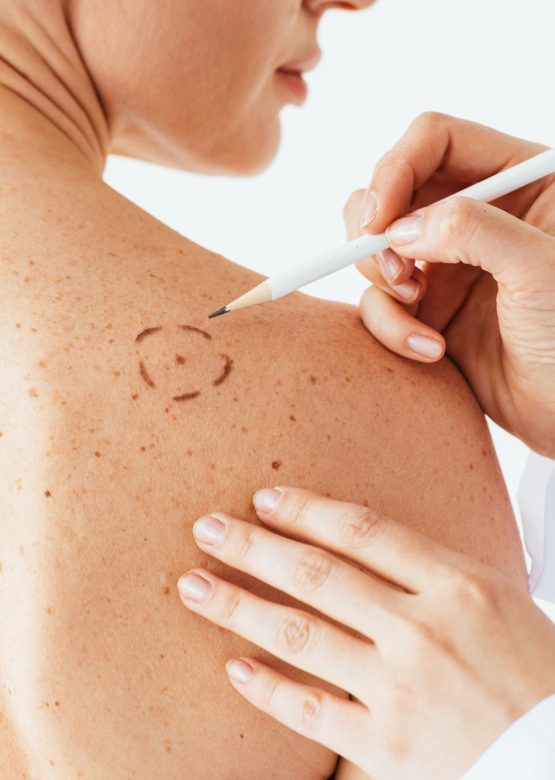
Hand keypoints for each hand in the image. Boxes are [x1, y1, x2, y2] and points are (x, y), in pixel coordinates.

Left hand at [177, 486, 554, 779]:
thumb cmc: (534, 669)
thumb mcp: (494, 597)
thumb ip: (426, 569)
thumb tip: (351, 540)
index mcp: (457, 583)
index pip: (361, 531)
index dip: (304, 510)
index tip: (264, 499)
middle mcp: (423, 629)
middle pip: (316, 574)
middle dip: (252, 547)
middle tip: (206, 529)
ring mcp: (401, 689)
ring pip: (299, 635)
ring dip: (237, 607)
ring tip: (194, 586)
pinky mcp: (388, 748)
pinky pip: (311, 711)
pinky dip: (267, 689)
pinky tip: (234, 668)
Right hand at [343, 113, 554, 456]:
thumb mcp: (541, 269)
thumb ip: (473, 230)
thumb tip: (399, 228)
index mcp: (519, 182)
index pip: (436, 141)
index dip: (395, 169)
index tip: (378, 217)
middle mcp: (477, 216)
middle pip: (393, 189)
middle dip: (378, 231)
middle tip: (395, 273)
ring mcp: (449, 264)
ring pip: (377, 247)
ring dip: (381, 282)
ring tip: (417, 311)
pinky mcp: (429, 310)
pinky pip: (380, 303)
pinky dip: (389, 326)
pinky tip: (429, 351)